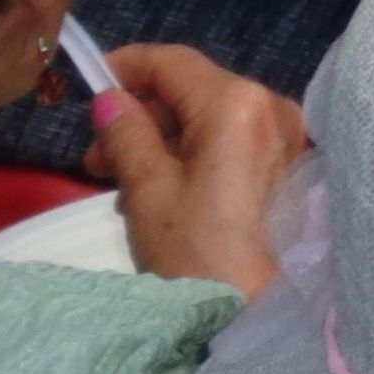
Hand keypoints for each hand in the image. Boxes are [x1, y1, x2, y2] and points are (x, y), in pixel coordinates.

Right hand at [97, 43, 312, 296]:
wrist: (250, 311)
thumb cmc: (194, 250)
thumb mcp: (147, 189)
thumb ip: (126, 134)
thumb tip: (109, 99)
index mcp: (236, 103)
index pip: (174, 63)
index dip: (127, 67)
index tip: (90, 84)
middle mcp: (269, 106)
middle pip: (192, 91)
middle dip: (140, 118)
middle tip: (94, 158)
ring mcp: (283, 136)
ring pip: (207, 119)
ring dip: (160, 141)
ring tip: (119, 184)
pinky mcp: (283, 165)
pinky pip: (228, 142)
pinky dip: (190, 155)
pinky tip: (157, 191)